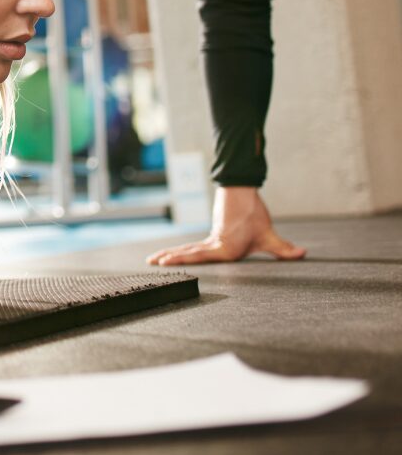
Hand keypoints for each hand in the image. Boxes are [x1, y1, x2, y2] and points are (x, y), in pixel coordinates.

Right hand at [146, 186, 305, 265]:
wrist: (242, 192)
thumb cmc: (253, 214)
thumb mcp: (269, 234)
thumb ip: (284, 248)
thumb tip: (302, 254)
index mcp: (225, 248)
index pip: (199, 256)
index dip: (181, 260)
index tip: (165, 262)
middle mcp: (214, 245)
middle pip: (187, 253)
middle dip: (169, 258)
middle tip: (151, 262)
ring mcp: (211, 240)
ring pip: (187, 250)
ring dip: (171, 254)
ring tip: (153, 259)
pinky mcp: (213, 237)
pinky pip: (193, 247)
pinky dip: (180, 252)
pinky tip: (172, 255)